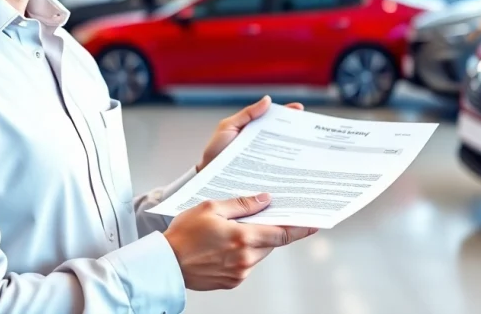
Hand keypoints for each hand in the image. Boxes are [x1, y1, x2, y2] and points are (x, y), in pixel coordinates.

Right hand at [162, 193, 317, 290]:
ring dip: (253, 242)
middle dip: (267, 229)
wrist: (165, 264)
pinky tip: (223, 245)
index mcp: (242, 238)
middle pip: (270, 243)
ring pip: (258, 254)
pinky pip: (246, 265)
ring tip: (231, 231)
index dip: (300, 229)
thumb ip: (241, 204)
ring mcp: (239, 273)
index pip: (281, 234)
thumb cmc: (183, 234)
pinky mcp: (232, 281)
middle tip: (260, 216)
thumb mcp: (211, 207)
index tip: (315, 224)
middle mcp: (245, 259)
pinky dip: (242, 253)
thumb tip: (265, 200)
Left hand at [196, 96, 303, 172]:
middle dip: (297, 131)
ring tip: (308, 150)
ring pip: (283, 154)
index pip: (274, 119)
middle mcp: (261, 144)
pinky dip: (286, 169)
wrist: (206, 174)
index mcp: (254, 130)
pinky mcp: (263, 174)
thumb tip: (268, 100)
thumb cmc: (216, 149)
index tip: (300, 109)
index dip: (288, 113)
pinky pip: (276, 170)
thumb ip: (247, 114)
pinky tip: (296, 170)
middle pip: (283, 135)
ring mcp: (264, 159)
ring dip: (295, 152)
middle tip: (309, 129)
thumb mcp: (228, 126)